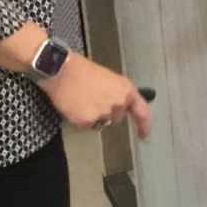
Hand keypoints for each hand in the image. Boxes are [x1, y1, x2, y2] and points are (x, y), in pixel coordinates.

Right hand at [37, 54, 152, 137]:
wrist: (63, 71)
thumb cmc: (84, 71)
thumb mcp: (110, 80)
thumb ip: (118, 94)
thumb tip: (118, 107)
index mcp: (127, 91)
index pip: (142, 112)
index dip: (144, 125)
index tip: (143, 136)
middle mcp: (119, 104)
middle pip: (116, 119)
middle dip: (107, 113)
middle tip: (92, 100)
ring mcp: (103, 114)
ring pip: (100, 123)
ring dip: (93, 117)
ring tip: (81, 102)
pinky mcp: (87, 122)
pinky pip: (85, 126)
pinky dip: (79, 120)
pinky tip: (74, 108)